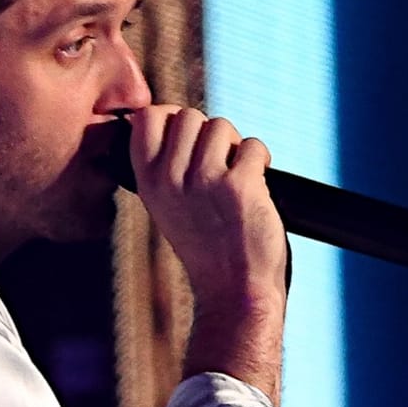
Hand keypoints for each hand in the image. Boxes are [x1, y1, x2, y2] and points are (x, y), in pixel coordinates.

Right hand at [129, 105, 286, 405]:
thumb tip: (179, 116)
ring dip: (236, 147)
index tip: (188, 138)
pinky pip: (253, 147)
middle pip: (188, 115)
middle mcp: (170, 179)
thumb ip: (168, 166)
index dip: (171, 117)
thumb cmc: (206, 248)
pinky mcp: (239, 186)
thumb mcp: (168, 207)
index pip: (146, 117)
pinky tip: (256, 189)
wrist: (233, 291)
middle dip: (209, 134)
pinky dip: (261, 162)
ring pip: (222, 126)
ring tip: (237, 180)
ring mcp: (204, 181)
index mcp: (147, 183)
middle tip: (219, 167)